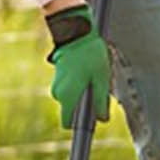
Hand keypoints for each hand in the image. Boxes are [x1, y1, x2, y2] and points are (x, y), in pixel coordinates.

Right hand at [45, 5, 110, 128]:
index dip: (80, 126)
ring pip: (73, 98)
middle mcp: (58, 93)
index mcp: (67, 97)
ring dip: (84, 93)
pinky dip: (80, 84)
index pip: (68, 123)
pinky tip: (89, 71)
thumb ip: (101, 102)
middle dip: (86, 106)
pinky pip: (70, 88)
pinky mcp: (59, 76)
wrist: (76, 32)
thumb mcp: (102, 79)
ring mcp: (57, 84)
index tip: (91, 122)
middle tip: (99, 90)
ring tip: (95, 76)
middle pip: (73, 110)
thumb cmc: (90, 55)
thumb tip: (102, 119)